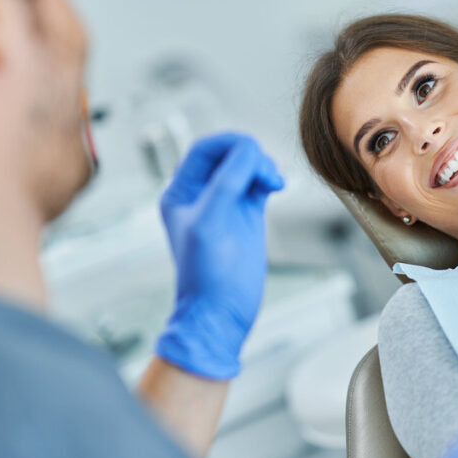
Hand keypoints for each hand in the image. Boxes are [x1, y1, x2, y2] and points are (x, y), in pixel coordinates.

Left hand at [154, 133, 283, 379]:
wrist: (221, 313)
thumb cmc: (206, 276)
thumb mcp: (210, 223)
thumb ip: (226, 182)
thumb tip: (248, 151)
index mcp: (180, 192)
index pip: (205, 150)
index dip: (230, 143)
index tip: (253, 151)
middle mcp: (201, 194)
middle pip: (228, 153)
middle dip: (250, 155)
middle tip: (266, 174)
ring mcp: (226, 203)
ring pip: (246, 165)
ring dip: (262, 165)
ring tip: (272, 182)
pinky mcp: (247, 215)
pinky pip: (258, 183)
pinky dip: (269, 178)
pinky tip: (276, 186)